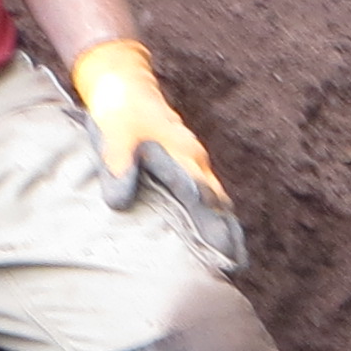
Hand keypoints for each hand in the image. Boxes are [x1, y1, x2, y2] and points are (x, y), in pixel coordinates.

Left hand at [70, 41, 245, 269]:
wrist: (127, 85)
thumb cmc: (121, 112)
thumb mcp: (115, 139)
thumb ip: (118, 169)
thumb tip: (118, 205)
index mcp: (184, 156)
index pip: (204, 198)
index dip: (213, 227)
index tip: (222, 252)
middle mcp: (197, 161)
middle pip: (219, 203)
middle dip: (228, 233)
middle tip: (236, 266)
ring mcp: (195, 163)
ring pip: (218, 200)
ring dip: (226, 226)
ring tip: (233, 258)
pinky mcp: (188, 165)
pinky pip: (209, 193)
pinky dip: (216, 214)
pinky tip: (216, 232)